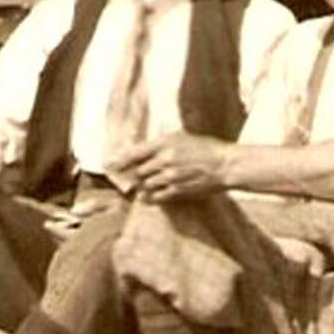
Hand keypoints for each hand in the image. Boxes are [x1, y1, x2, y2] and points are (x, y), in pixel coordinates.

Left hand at [112, 131, 231, 202]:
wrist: (225, 164)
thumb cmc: (205, 148)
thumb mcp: (181, 137)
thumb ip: (161, 144)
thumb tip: (141, 151)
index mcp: (165, 143)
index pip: (134, 153)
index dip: (119, 160)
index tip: (108, 165)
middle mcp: (165, 159)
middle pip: (138, 171)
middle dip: (135, 175)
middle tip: (132, 176)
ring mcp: (171, 177)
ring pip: (146, 185)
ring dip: (144, 186)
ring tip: (148, 184)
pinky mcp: (178, 191)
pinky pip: (156, 197)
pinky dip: (151, 197)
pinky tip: (150, 195)